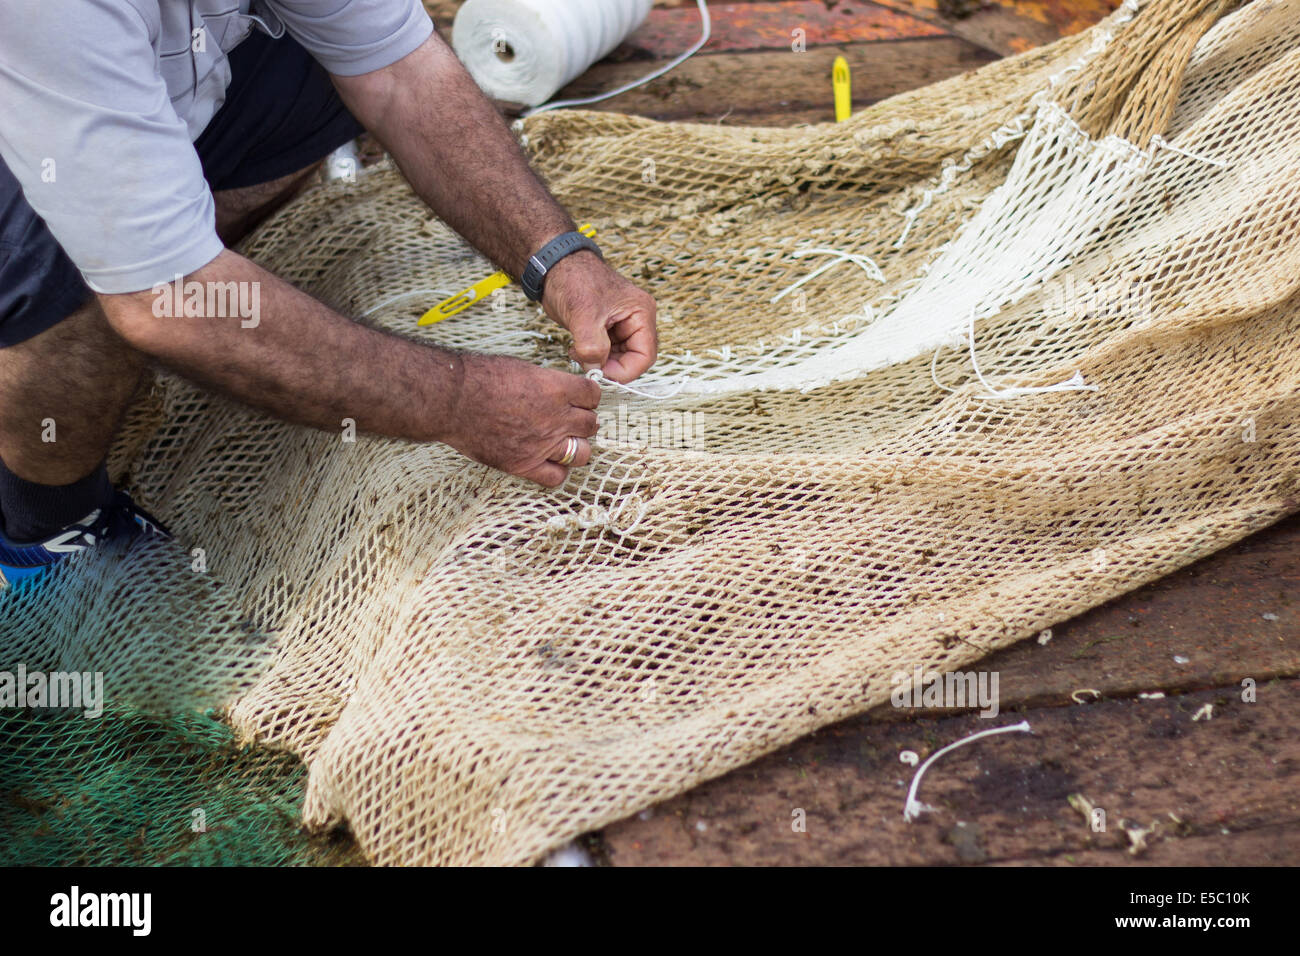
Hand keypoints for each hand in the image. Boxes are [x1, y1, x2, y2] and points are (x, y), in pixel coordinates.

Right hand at [441, 353, 600, 487]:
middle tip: (568, 420)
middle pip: (590, 424)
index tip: (579, 399)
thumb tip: (559, 390)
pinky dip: (556, 471)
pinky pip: (556, 477)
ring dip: (575, 447)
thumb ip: (548, 382)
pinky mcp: (523, 464)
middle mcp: (555, 418)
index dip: (587, 397)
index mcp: (556, 389)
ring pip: (582, 452)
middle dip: (582, 421)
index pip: (593, 395)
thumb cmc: (479, 378)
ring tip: (561, 442)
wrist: (451, 399)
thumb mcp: (522, 368)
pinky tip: (546, 462)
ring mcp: (541, 444)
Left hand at [541, 251, 657, 383]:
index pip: (645, 356)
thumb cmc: (573, 278)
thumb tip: (597, 371)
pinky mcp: (606, 330)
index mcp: (641, 313)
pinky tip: (577, 348)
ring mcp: (621, 326)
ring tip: (578, 352)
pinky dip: (592, 357)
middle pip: (633, 359)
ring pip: (618, 359)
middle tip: (587, 365)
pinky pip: (606, 353)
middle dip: (610, 367)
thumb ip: (592, 346)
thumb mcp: (583, 315)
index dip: (624, 371)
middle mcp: (636, 320)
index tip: (601, 374)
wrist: (554, 267)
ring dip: (600, 363)